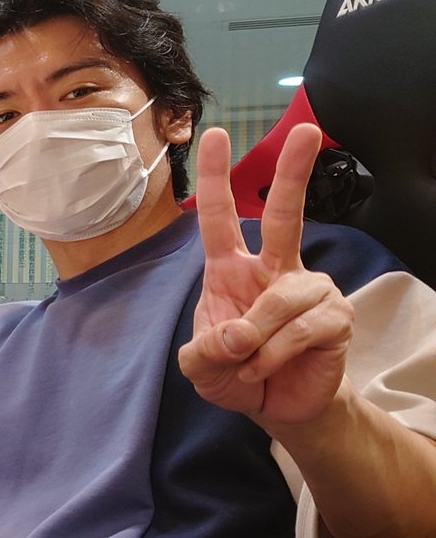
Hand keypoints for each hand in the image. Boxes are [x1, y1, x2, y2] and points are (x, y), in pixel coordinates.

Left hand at [178, 124, 352, 427]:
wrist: (277, 407)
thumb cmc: (235, 372)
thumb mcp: (200, 367)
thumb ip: (202, 352)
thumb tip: (237, 334)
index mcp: (231, 269)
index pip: (220, 217)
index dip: (214, 177)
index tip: (214, 134)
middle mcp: (274, 268)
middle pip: (286, 215)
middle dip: (294, 172)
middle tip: (307, 130)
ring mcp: (310, 288)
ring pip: (280, 300)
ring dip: (254, 340)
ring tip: (246, 362)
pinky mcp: (336, 316)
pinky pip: (300, 330)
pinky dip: (273, 356)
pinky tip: (266, 368)